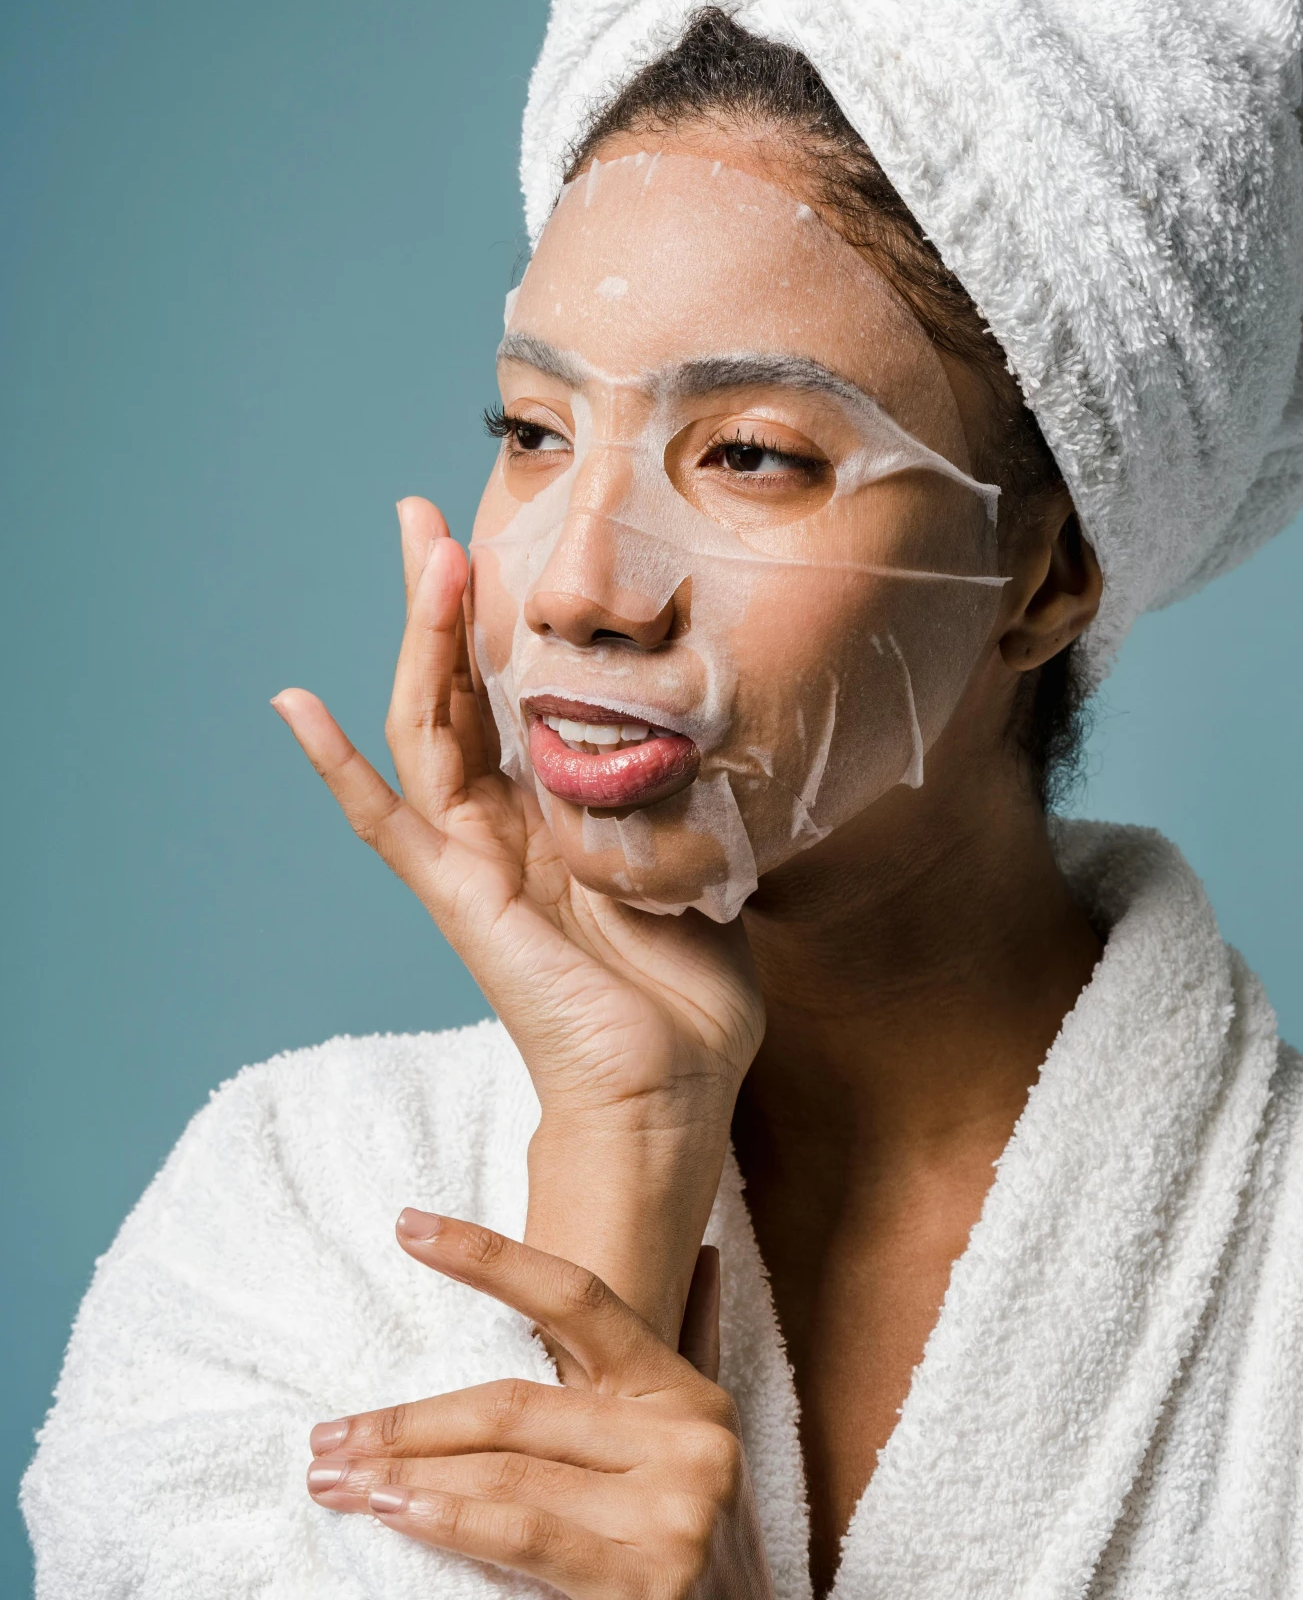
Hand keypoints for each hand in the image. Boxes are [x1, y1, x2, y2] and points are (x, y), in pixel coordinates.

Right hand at [271, 497, 764, 1343]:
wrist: (674, 1084)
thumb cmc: (691, 990)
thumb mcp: (700, 858)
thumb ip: (683, 792)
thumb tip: (711, 723)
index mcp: (556, 812)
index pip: (510, 695)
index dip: (497, 620)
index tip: (499, 539)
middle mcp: (503, 825)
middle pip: (451, 691)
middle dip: (435, 600)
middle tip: (420, 514)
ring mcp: (472, 858)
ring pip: (426, 729)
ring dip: (418, 641)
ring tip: (421, 554)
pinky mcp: (459, 898)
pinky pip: (387, 825)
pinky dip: (337, 768)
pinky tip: (294, 707)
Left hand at [306, 1212, 803, 1599]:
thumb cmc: (700, 1597)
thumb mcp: (697, 1468)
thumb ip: (689, 1359)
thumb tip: (700, 1255)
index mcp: (693, 1397)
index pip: (581, 1299)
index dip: (490, 1256)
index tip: (405, 1224)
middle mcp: (696, 1437)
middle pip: (515, 1400)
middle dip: (406, 1419)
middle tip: (324, 1437)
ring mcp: (682, 1508)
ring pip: (506, 1466)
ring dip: (401, 1472)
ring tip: (333, 1479)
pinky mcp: (652, 1582)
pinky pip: (522, 1534)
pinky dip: (446, 1519)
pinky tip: (390, 1516)